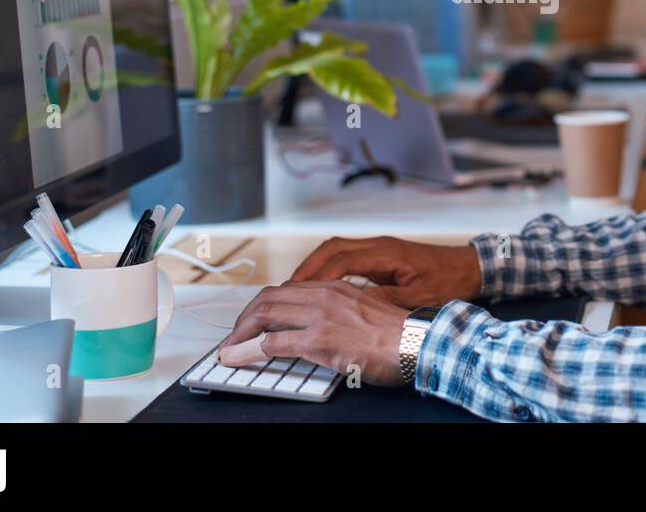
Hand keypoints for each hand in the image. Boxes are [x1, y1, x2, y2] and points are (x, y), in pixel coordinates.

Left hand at [217, 280, 408, 385]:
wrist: (416, 343)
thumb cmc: (398, 335)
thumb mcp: (364, 313)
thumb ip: (339, 315)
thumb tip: (321, 329)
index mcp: (335, 288)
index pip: (287, 289)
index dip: (263, 305)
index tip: (253, 321)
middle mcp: (324, 295)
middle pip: (269, 298)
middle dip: (244, 317)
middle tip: (235, 335)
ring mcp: (320, 316)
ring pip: (264, 315)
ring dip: (240, 333)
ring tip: (230, 347)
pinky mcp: (319, 340)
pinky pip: (272, 343)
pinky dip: (248, 351)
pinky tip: (238, 358)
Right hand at [288, 235, 482, 307]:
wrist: (468, 268)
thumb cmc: (448, 282)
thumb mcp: (419, 297)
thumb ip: (386, 300)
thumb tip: (354, 306)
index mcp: (387, 254)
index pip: (341, 260)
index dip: (316, 277)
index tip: (296, 294)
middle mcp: (378, 246)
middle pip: (330, 249)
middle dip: (305, 270)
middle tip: (284, 292)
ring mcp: (378, 248)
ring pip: (334, 251)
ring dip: (312, 268)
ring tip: (293, 291)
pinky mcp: (379, 256)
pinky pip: (344, 257)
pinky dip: (326, 270)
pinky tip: (317, 288)